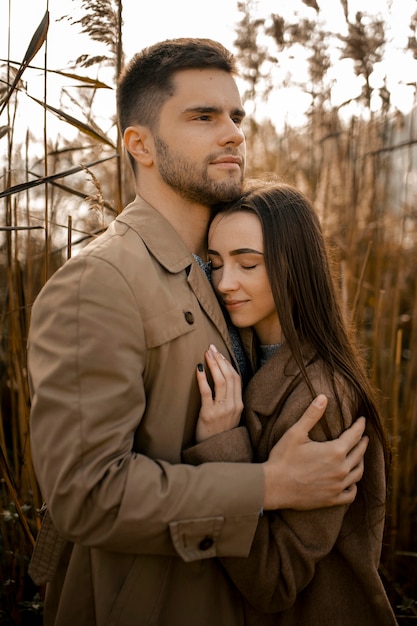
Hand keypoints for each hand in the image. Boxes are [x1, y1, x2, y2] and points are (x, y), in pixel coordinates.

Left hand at [195, 344, 242, 442]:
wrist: (214, 452)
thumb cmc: (218, 432)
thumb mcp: (230, 415)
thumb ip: (229, 399)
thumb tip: (221, 379)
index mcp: (239, 404)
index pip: (237, 378)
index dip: (228, 364)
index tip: (220, 353)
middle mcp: (233, 406)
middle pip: (230, 376)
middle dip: (220, 359)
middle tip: (211, 348)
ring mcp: (222, 410)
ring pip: (221, 381)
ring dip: (214, 364)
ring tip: (206, 353)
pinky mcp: (208, 414)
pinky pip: (207, 392)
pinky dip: (203, 378)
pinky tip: (199, 368)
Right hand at [262, 394, 368, 510]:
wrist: (273, 486)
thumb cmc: (283, 458)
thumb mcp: (296, 432)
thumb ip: (312, 415)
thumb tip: (323, 397)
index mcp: (335, 451)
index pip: (354, 435)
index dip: (359, 426)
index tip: (362, 420)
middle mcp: (341, 469)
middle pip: (359, 453)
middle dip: (362, 442)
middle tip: (364, 436)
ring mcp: (337, 486)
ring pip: (357, 473)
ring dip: (361, 462)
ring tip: (359, 455)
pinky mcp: (331, 499)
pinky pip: (350, 493)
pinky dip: (353, 486)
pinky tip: (351, 481)